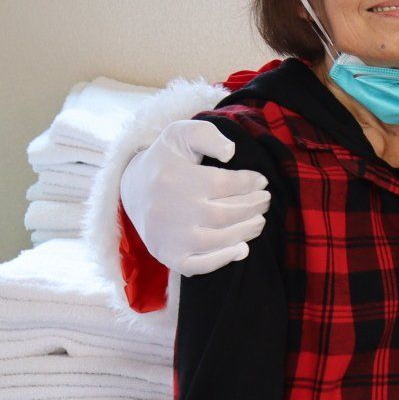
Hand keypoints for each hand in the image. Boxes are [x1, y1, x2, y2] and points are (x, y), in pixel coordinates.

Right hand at [119, 119, 268, 275]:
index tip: (261, 181)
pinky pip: (198, 265)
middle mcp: (170, 210)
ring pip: (216, 240)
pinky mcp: (166, 255)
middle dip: (253, 207)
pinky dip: (223, 260)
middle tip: (265, 201)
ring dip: (246, 231)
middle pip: (224, 214)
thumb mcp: (181, 134)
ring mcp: (167, 237)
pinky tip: (242, 248)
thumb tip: (230, 152)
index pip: (224, 184)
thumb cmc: (167, 159)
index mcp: (174, 178)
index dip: (250, 183)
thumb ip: (207, 135)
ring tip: (259, 221)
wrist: (133, 188)